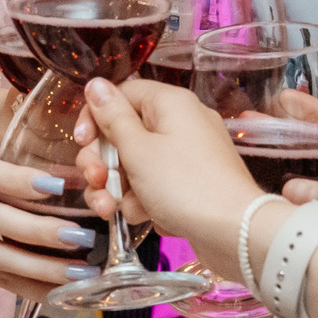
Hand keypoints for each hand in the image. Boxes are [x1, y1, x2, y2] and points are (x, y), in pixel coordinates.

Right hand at [71, 77, 264, 246]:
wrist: (236, 233)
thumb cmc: (186, 186)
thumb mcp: (137, 150)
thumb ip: (112, 117)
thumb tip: (96, 84)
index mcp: (170, 103)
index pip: (120, 95)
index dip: (95, 117)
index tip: (82, 143)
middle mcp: (180, 123)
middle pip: (123, 132)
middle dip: (102, 162)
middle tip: (96, 181)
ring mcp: (186, 155)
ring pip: (133, 163)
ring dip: (115, 187)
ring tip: (111, 209)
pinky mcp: (189, 184)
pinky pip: (153, 184)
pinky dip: (141, 200)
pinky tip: (141, 217)